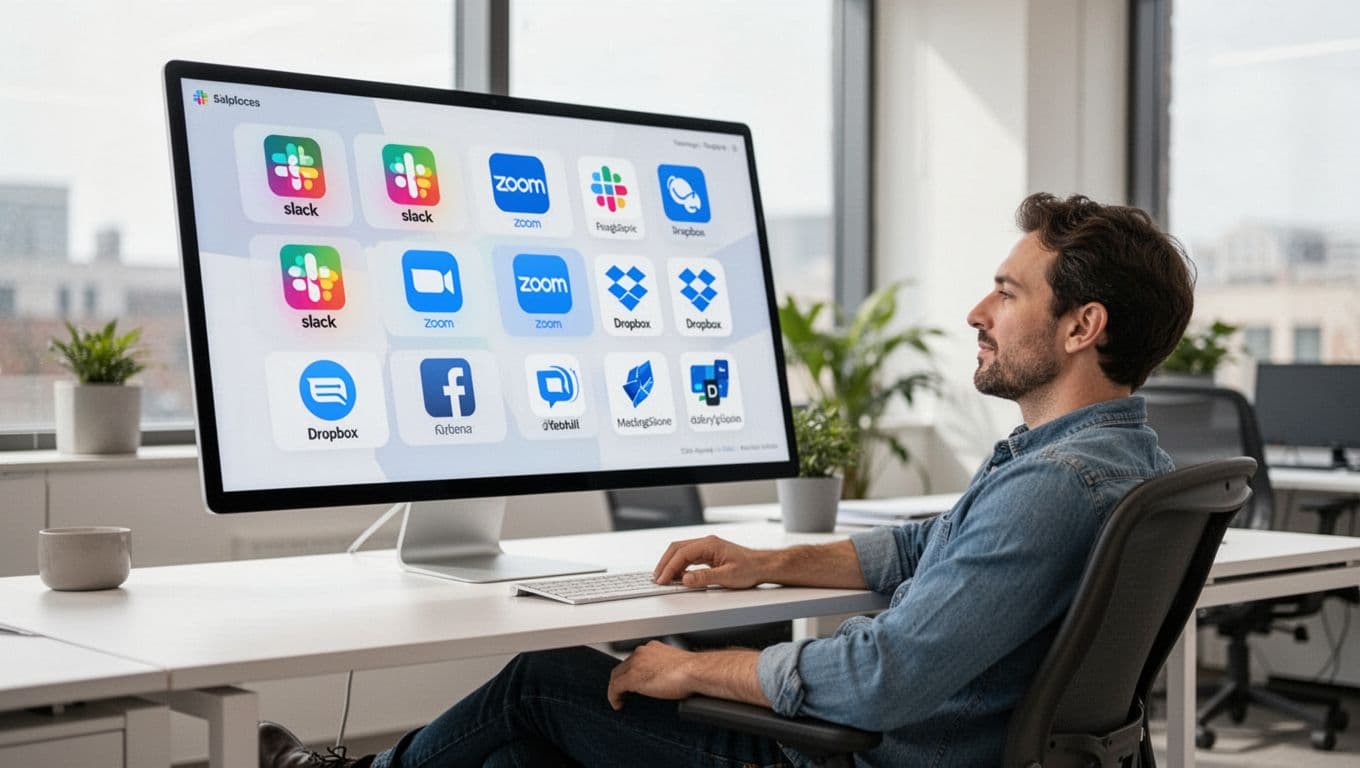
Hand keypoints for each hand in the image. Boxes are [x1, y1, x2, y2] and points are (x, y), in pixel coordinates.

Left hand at [606, 641, 695, 709]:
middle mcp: (642, 652)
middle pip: (623, 667)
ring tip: (620, 699)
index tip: (634, 683)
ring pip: (616, 676)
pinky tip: (618, 705)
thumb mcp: (676, 665)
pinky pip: (615, 687)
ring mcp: (636, 663)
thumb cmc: (692, 670)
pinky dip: (613, 697)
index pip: (635, 659)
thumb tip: (666, 680)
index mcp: (652, 648)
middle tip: (624, 693)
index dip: (631, 672)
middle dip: (621, 679)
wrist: (696, 671)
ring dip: (616, 688)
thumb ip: (665, 668)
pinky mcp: (633, 677)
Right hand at [653, 535, 768, 588]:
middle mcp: (706, 543)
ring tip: (663, 578)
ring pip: (681, 552)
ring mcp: (707, 548)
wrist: (762, 566)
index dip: (669, 567)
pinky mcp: (709, 555)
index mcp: (709, 544)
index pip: (681, 554)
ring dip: (670, 564)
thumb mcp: (727, 576)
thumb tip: (685, 579)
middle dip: (664, 563)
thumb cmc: (750, 569)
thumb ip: (705, 577)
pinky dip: (678, 566)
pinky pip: (688, 558)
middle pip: (677, 549)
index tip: (662, 580)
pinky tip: (676, 576)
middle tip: (657, 578)